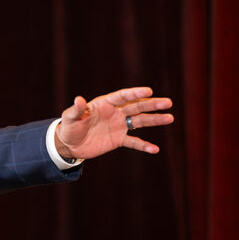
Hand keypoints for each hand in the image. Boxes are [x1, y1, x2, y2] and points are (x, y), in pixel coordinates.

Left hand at [54, 87, 173, 159]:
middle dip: (151, 104)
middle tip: (168, 102)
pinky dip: (144, 145)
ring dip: (154, 120)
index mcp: (104, 104)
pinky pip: (134, 142)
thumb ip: (77, 110)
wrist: (69, 145)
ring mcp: (118, 126)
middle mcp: (115, 113)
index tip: (149, 90)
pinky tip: (155, 149)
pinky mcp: (118, 139)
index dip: (135, 93)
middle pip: (136, 106)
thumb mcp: (70, 118)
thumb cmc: (68, 128)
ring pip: (140, 121)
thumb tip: (79, 100)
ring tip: (170, 118)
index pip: (122, 96)